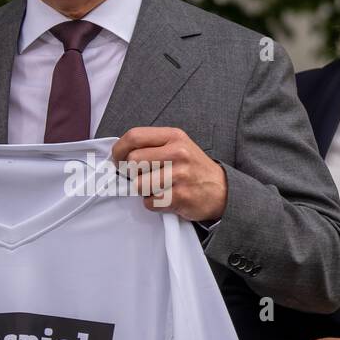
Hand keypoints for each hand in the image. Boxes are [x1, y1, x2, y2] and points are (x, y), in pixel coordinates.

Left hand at [110, 127, 225, 221]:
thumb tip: (120, 155)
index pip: (134, 136)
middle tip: (141, 177)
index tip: (118, 160)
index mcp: (173, 136)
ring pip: (138, 184)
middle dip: (131, 173)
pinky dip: (153, 203)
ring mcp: (179, 175)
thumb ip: (152, 146)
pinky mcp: (180, 196)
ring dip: (142, 190)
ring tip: (157, 188)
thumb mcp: (178, 146)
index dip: (119, 150)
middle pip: (133, 161)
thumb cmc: (193, 168)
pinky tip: (166, 198)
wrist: (222, 190)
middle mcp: (177, 152)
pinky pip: (150, 202)